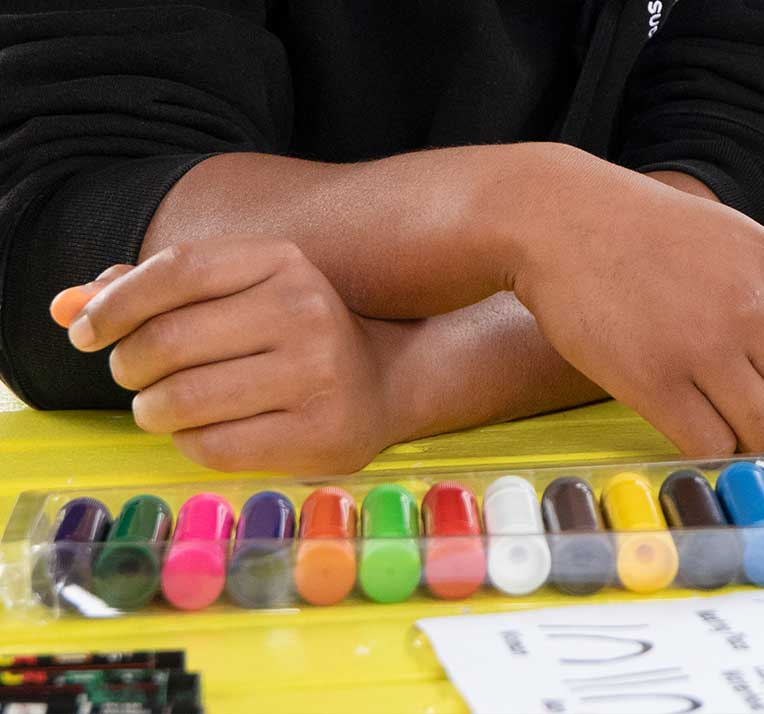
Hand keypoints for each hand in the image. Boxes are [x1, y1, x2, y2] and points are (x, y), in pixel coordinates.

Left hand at [52, 239, 397, 473]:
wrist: (382, 382)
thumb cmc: (287, 334)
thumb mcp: (229, 293)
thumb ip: (146, 293)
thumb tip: (65, 307)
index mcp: (282, 261)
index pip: (175, 270)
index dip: (114, 304)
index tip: (86, 334)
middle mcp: (306, 310)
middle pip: (167, 341)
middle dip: (130, 366)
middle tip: (136, 376)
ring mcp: (318, 374)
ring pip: (182, 400)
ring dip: (151, 410)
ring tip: (162, 407)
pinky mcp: (320, 434)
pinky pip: (211, 446)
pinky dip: (188, 442)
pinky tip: (203, 430)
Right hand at [502, 151, 763, 454]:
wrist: (562, 218)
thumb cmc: (650, 233)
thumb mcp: (739, 239)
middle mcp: (751, 309)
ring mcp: (703, 347)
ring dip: (757, 442)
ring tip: (734, 426)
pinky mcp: (652, 381)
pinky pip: (711, 444)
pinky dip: (713, 449)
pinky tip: (699, 431)